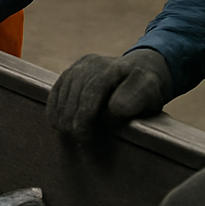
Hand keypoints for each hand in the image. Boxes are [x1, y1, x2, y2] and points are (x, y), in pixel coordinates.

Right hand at [47, 47, 172, 140]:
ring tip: (66, 135)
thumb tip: (112, 109)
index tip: (85, 139)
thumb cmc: (146, 88)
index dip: (85, 117)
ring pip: (64, 91)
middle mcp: (95, 62)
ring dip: (63, 116)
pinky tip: (56, 122)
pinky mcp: (72, 70)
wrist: (142, 70)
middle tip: (75, 143)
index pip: (92, 92)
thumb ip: (134, 99)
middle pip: (75, 93)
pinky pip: (57, 88)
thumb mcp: (149, 94)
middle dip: (73, 120)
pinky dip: (55, 106)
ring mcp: (81, 64)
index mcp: (114, 67)